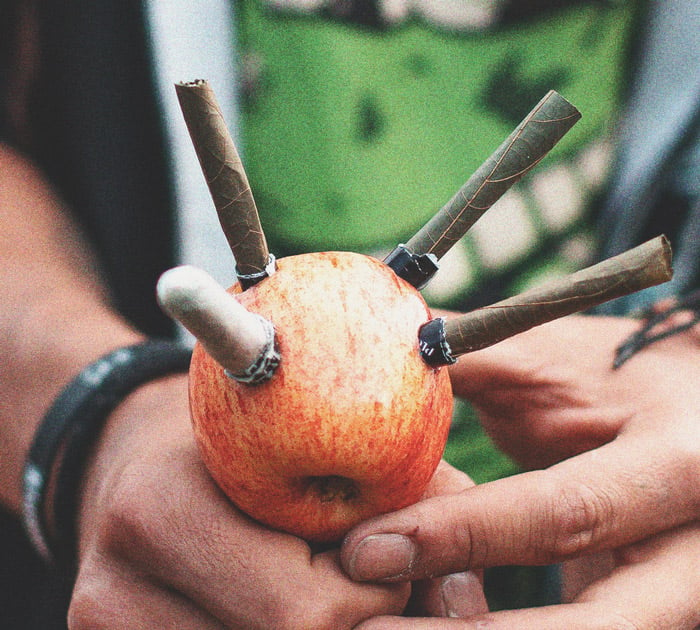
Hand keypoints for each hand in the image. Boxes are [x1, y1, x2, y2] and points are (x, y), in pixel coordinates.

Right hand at [69, 375, 409, 628]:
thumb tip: (464, 593)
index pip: (305, 611)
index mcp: (161, 510)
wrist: (141, 453)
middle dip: (349, 623)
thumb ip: (406, 500)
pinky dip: (267, 629)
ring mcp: (104, 625)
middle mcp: (114, 587)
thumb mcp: (326, 438)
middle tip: (367, 581)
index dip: (373, 594)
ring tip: (318, 581)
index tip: (388, 559)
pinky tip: (283, 598)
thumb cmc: (248, 432)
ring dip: (317, 629)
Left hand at [340, 315, 699, 627]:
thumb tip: (380, 364)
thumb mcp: (553, 361)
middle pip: (594, 629)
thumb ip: (470, 365)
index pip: (563, 513)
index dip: (460, 535)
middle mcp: (696, 549)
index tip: (367, 549)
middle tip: (371, 629)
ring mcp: (683, 591)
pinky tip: (437, 626)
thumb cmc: (617, 373)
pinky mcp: (653, 608)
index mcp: (677, 464)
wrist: (689, 404)